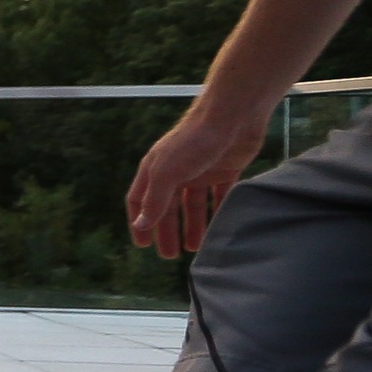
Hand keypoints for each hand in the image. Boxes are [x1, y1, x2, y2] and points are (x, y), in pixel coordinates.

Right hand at [128, 102, 269, 257]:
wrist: (232, 117)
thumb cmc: (194, 141)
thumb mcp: (168, 173)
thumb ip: (155, 200)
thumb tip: (141, 225)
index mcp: (155, 170)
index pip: (139, 200)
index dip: (139, 222)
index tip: (143, 245)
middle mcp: (175, 171)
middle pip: (166, 206)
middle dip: (167, 230)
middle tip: (170, 255)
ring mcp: (200, 171)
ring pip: (192, 204)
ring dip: (192, 225)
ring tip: (195, 247)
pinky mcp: (224, 170)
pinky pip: (218, 196)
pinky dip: (217, 211)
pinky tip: (220, 227)